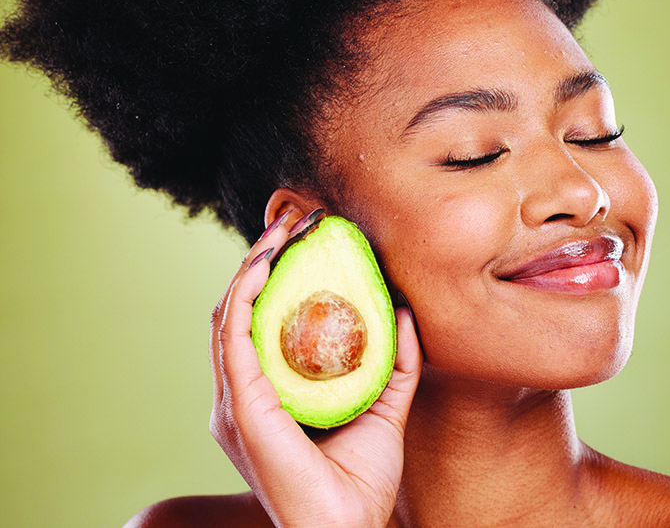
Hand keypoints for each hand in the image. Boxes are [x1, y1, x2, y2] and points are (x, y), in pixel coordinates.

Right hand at [209, 210, 422, 527]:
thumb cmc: (361, 481)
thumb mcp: (385, 407)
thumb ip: (395, 363)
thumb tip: (407, 311)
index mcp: (268, 394)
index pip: (264, 321)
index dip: (279, 275)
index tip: (310, 236)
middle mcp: (243, 394)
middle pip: (243, 309)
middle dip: (264, 258)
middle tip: (298, 219)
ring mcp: (236, 400)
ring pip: (231, 313)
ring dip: (253, 264)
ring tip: (284, 227)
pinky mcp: (239, 406)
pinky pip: (233, 336)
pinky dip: (245, 292)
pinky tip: (265, 261)